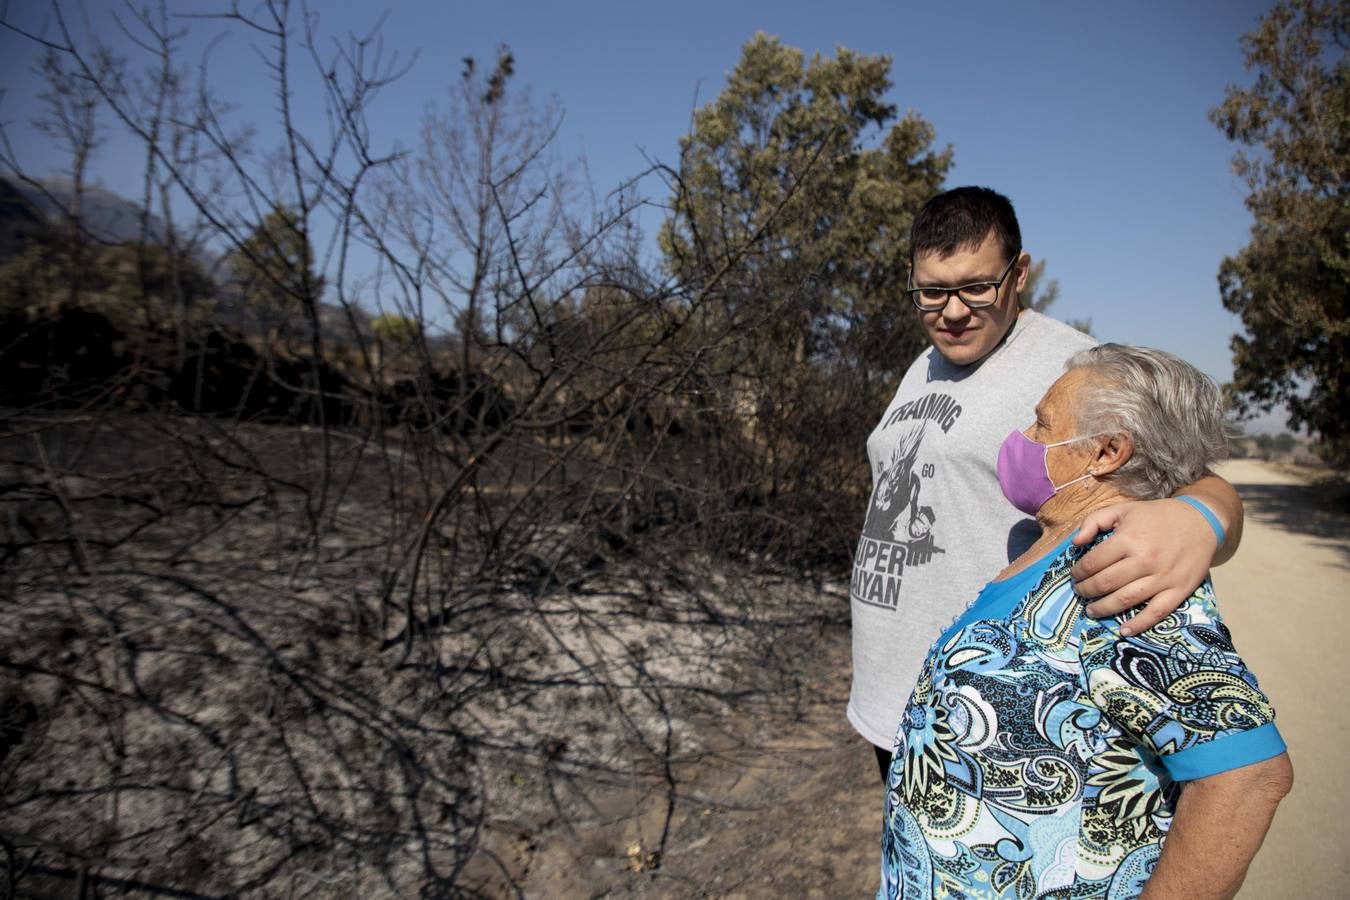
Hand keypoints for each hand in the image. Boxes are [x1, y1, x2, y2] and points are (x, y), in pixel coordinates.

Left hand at [1070, 498, 1218, 635]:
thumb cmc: (1157, 516)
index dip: (1079, 572)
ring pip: (1125, 600)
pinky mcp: (1178, 590)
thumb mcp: (1123, 509)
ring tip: (1091, 611)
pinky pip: (1156, 612)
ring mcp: (1162, 578)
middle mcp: (1144, 561)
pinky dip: (1139, 624)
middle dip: (1087, 591)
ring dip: (1104, 608)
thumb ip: (1093, 521)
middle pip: (1106, 583)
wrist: (1201, 521)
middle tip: (1080, 592)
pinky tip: (1124, 631)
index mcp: (1128, 540)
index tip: (1075, 575)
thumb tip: (1075, 543)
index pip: (1093, 562)